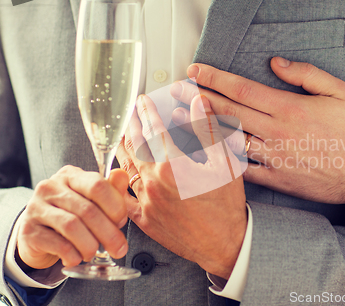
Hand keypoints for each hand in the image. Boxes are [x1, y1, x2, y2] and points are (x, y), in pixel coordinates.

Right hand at [17, 167, 128, 269]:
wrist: (38, 233)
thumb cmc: (71, 214)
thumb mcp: (92, 199)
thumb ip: (111, 189)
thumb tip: (122, 175)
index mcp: (70, 175)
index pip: (97, 185)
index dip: (115, 206)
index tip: (121, 222)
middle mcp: (50, 187)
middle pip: (87, 210)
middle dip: (108, 233)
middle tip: (118, 248)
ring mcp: (36, 208)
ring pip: (72, 226)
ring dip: (90, 245)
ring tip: (94, 252)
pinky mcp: (29, 231)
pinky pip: (58, 244)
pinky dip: (73, 255)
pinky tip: (76, 258)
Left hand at [116, 94, 246, 279]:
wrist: (225, 244)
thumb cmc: (227, 206)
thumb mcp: (225, 163)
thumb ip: (208, 130)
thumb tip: (198, 103)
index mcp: (173, 166)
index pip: (155, 130)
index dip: (148, 112)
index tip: (144, 101)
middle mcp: (154, 182)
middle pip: (135, 146)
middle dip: (132, 125)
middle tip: (131, 113)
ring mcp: (146, 202)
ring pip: (125, 168)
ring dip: (123, 149)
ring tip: (122, 136)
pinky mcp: (144, 219)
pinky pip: (123, 197)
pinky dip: (119, 182)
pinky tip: (117, 174)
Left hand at [170, 57, 344, 204]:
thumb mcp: (338, 91)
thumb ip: (305, 74)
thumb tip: (276, 63)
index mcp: (290, 109)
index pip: (242, 90)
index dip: (215, 79)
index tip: (195, 71)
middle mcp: (277, 133)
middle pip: (229, 113)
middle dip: (197, 99)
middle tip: (175, 91)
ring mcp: (275, 158)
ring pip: (230, 141)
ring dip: (202, 128)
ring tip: (179, 119)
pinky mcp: (278, 179)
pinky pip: (244, 170)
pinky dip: (222, 161)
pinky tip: (204, 154)